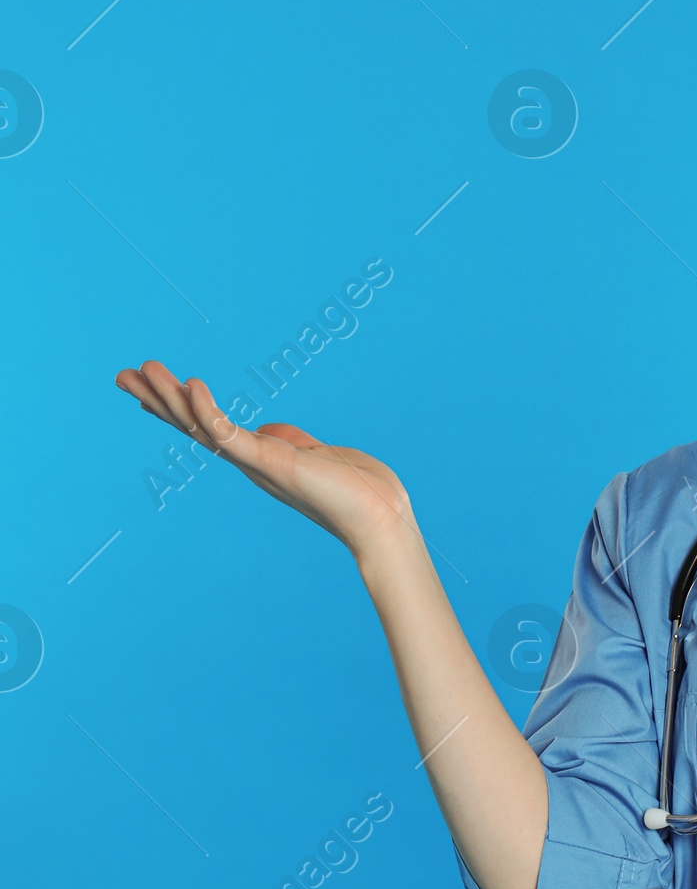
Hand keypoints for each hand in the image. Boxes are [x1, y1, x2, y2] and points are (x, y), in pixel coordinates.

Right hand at [114, 360, 413, 560]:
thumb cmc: (355, 488)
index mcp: (258, 457)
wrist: (381, 517)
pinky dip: (209, 410)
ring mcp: (258, 463)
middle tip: (123, 375)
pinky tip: (193, 385)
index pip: (206, 427)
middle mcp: (250, 463)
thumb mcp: (313, 452)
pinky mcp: (271, 462)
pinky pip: (230, 434)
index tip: (146, 385)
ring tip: (145, 370)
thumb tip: (270, 431)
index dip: (175, 406)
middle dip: (157, 400)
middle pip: (191, 427)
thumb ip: (287, 440)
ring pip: (201, 428)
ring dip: (171, 399)